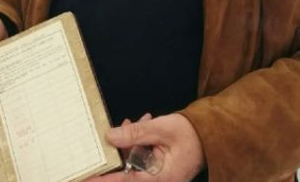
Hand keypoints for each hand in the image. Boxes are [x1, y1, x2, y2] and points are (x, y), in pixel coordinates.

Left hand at [87, 113, 204, 181]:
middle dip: (118, 152)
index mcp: (161, 178)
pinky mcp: (158, 170)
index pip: (125, 181)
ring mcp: (158, 177)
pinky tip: (141, 125)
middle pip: (126, 172)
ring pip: (132, 163)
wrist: (213, 133)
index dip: (104, 179)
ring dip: (129, 143)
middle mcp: (158, 181)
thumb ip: (136, 133)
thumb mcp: (162, 128)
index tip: (86, 179)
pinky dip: (138, 143)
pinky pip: (140, 158)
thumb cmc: (193, 132)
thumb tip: (110, 136)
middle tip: (110, 135)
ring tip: (134, 123)